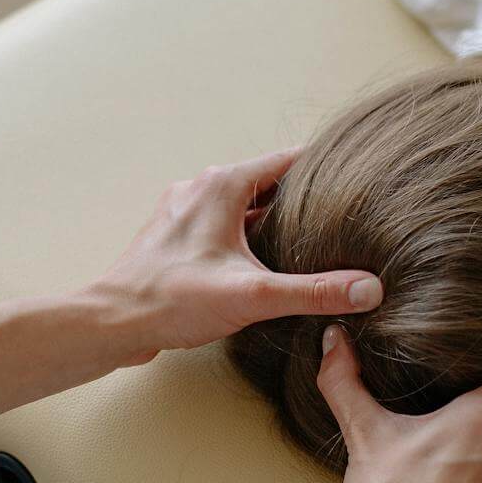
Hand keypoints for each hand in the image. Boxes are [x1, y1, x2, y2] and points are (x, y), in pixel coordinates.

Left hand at [97, 150, 383, 361]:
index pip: (289, 159)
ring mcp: (185, 209)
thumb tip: (367, 289)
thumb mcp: (254, 296)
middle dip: (303, 198)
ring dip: (272, 218)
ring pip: (243, 203)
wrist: (113, 322)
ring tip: (310, 238)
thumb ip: (314, 291)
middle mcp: (202, 187)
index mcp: (223, 184)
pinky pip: (221, 222)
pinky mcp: (175, 234)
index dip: (327, 168)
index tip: (359, 176)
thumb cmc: (172, 300)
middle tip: (343, 214)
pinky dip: (246, 234)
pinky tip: (261, 261)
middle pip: (268, 181)